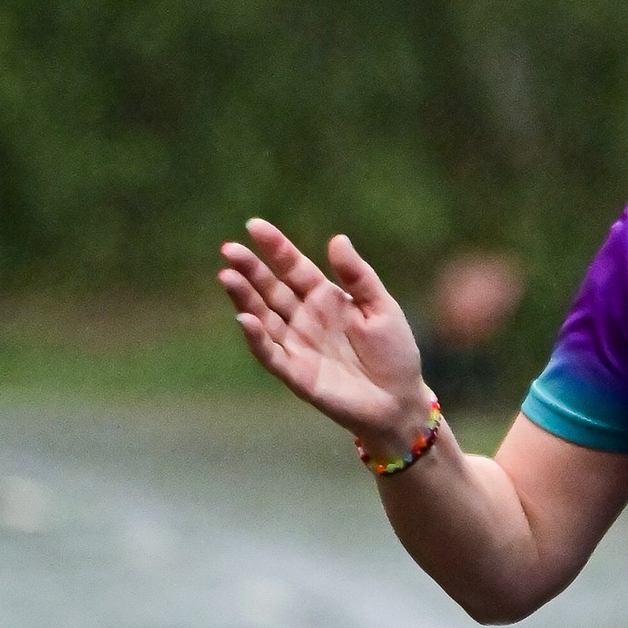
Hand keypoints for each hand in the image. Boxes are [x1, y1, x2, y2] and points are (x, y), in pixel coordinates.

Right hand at [216, 220, 431, 445]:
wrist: (400, 401)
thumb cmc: (394, 353)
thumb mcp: (382, 308)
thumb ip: (358, 276)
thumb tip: (337, 239)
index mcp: (325, 297)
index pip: (294, 267)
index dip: (275, 248)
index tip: (254, 226)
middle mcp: (304, 318)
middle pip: (271, 288)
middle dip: (250, 269)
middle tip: (229, 249)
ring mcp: (297, 344)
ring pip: (263, 316)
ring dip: (244, 298)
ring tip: (228, 276)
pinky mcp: (296, 373)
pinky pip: (270, 354)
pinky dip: (256, 337)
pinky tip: (245, 318)